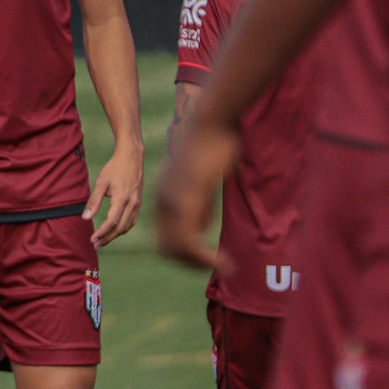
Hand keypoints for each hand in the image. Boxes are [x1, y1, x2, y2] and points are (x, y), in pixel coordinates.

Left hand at [85, 140, 144, 244]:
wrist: (132, 157)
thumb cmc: (114, 168)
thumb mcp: (101, 182)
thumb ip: (93, 201)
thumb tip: (85, 218)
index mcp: (122, 198)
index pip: (112, 222)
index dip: (102, 233)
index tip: (92, 239)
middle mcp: (132, 203)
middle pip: (120, 228)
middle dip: (107, 238)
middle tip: (95, 245)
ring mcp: (137, 203)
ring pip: (127, 226)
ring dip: (115, 235)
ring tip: (103, 240)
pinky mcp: (138, 202)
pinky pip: (132, 220)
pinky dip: (123, 228)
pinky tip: (114, 231)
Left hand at [155, 115, 241, 271]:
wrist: (211, 121)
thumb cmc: (213, 145)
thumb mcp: (203, 180)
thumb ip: (199, 205)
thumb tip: (200, 229)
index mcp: (163, 197)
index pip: (164, 237)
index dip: (183, 253)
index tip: (205, 259)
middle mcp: (162, 202)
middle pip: (166, 248)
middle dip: (189, 263)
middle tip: (215, 266)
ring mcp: (173, 202)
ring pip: (176, 249)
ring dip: (198, 264)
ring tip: (224, 267)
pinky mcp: (188, 200)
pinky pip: (190, 241)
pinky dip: (206, 258)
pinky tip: (225, 262)